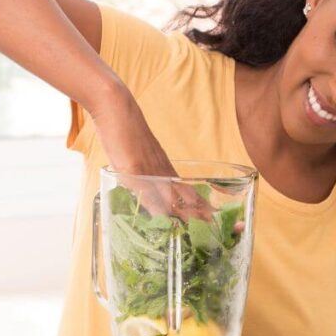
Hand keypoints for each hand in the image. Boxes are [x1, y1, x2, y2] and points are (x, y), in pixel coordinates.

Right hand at [89, 90, 213, 222]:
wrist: (117, 107)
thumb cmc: (125, 130)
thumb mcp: (138, 156)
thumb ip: (143, 175)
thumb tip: (146, 190)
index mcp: (165, 170)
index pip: (188, 192)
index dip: (200, 207)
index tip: (213, 220)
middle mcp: (162, 172)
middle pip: (187, 197)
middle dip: (201, 214)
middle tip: (218, 228)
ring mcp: (150, 169)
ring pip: (172, 196)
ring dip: (185, 214)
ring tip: (201, 228)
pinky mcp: (135, 167)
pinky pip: (147, 189)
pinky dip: (155, 205)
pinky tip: (162, 218)